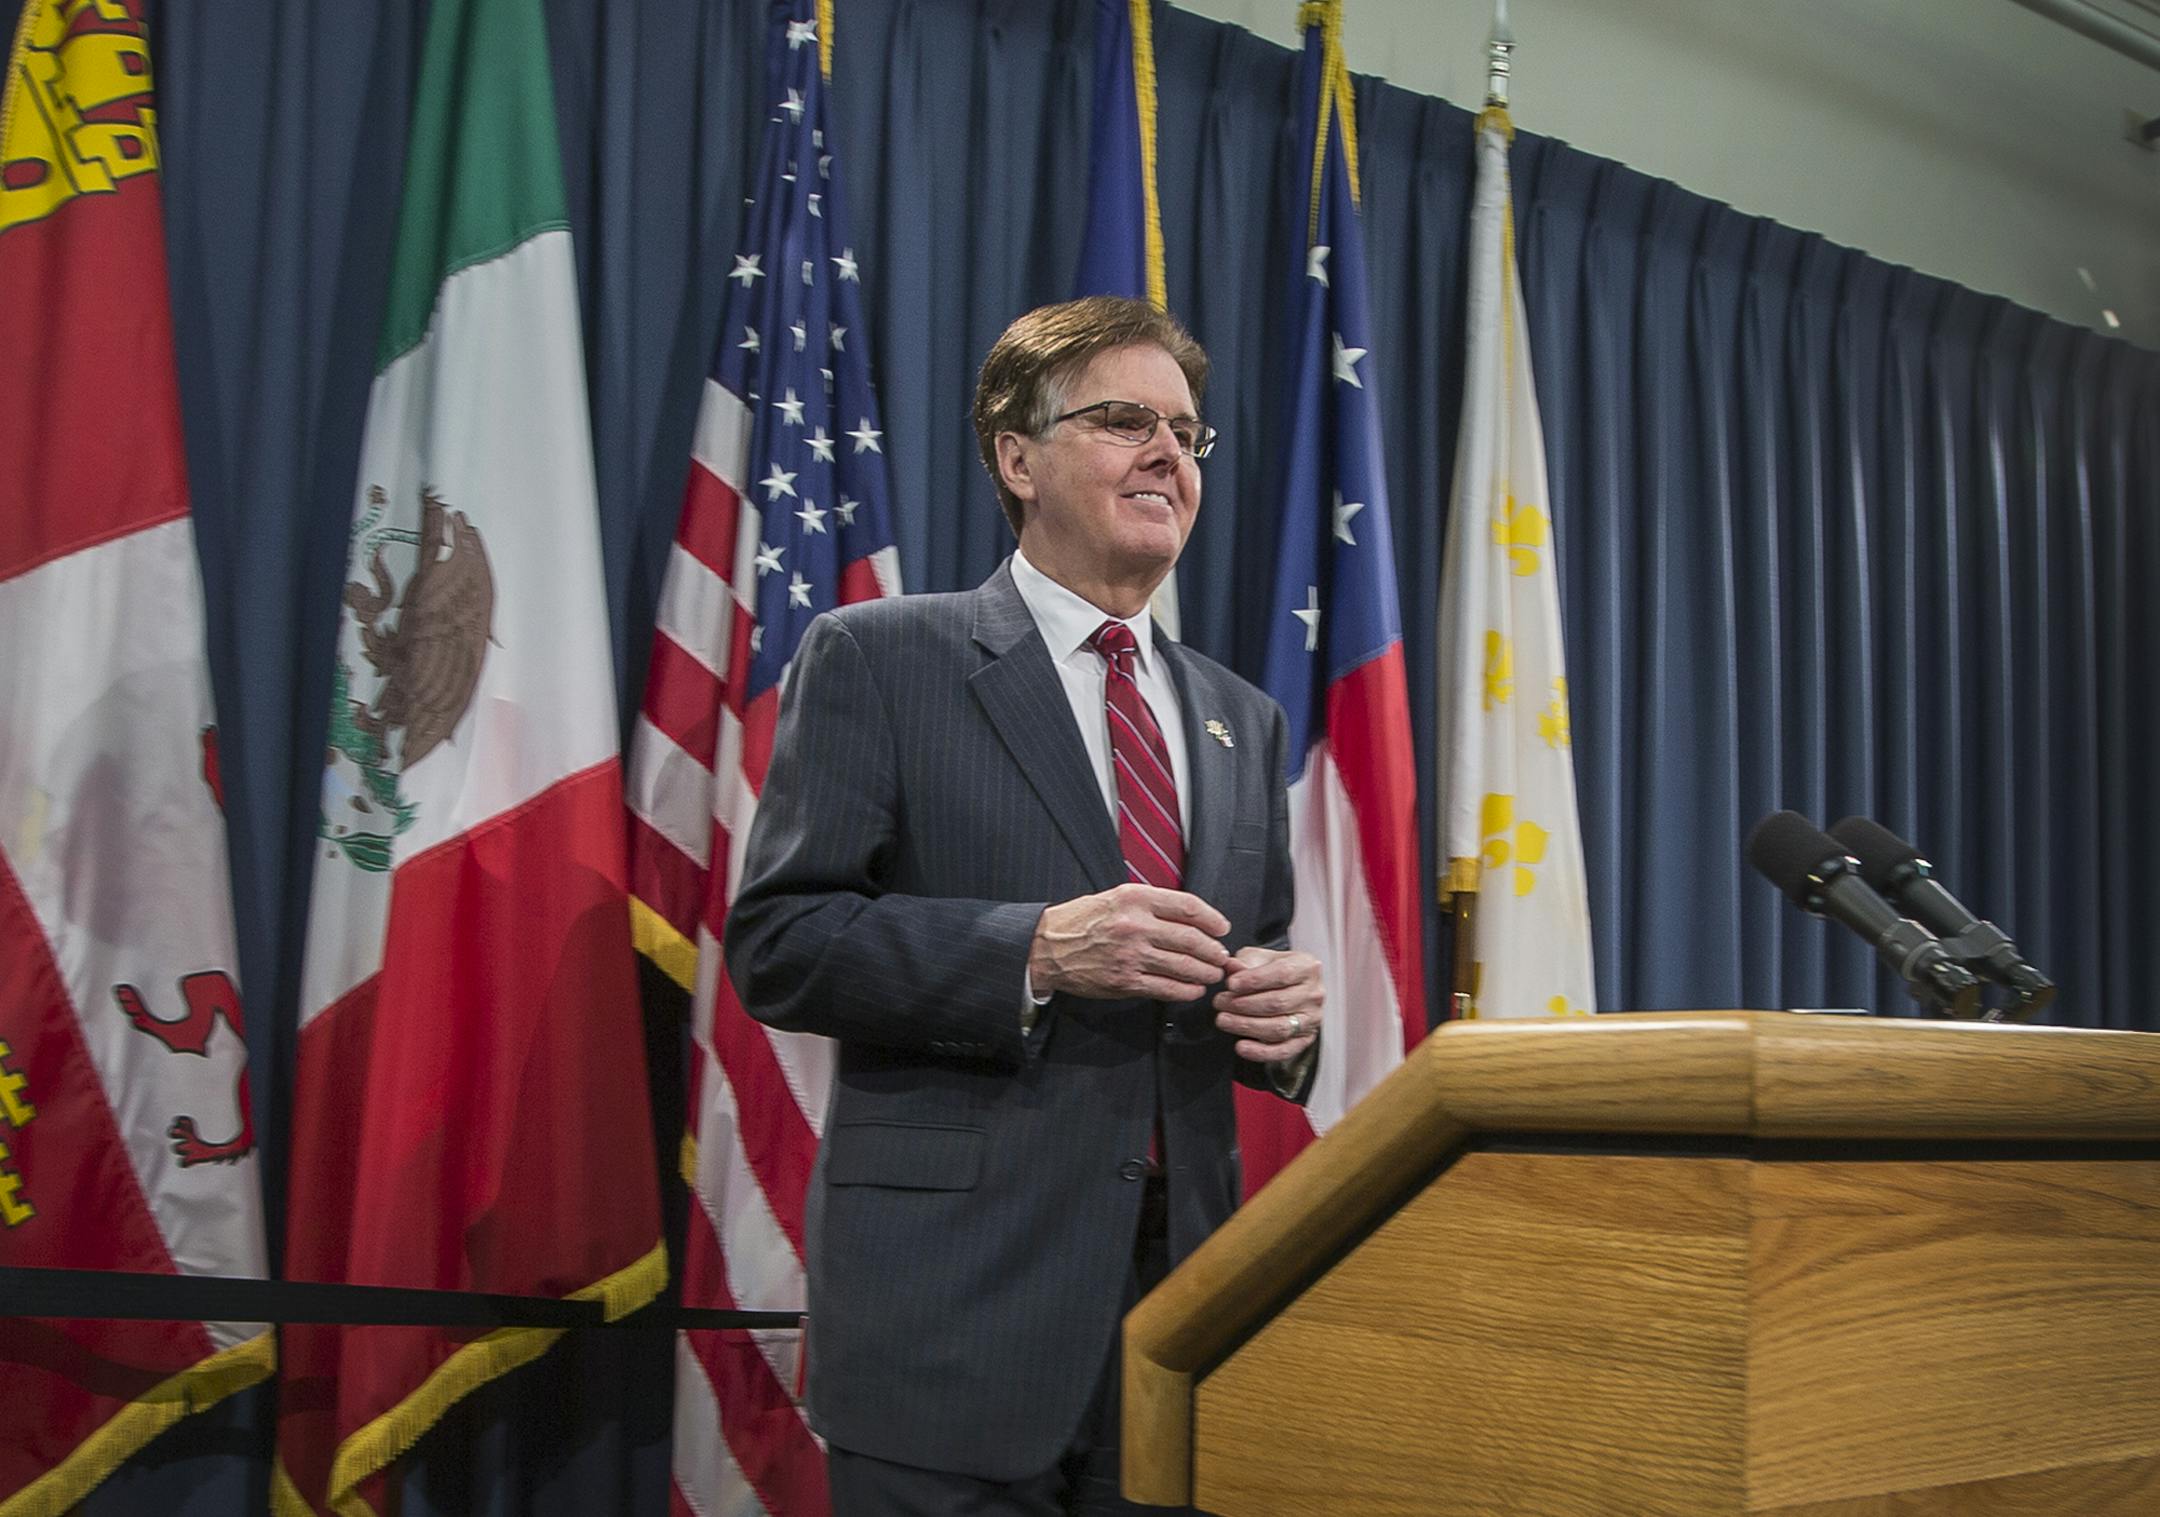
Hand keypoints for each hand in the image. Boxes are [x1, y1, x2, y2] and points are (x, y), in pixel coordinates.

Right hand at [1029, 885, 1230, 1002]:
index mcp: (1135, 899)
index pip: (1187, 906)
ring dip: (1205, 973)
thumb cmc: (1084, 920)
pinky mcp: (1125, 981)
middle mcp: (1135, 926)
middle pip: (1191, 939)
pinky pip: (1167, 988)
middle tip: (1222, 956)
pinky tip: (1194, 990)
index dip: (1212, 918)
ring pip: (1184, 966)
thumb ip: (1152, 904)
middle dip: (1214, 951)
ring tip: (1212, 974)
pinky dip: (1186, 991)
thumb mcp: (1117, 897)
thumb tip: (1191, 917)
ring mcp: (1131, 956)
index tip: (1222, 928)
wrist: (1048, 947)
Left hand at [1214, 945, 1321, 1063]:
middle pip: (1278, 1003)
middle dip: (1244, 1004)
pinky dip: (1261, 1052)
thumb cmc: (1273, 970)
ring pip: (1279, 1028)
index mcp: (1307, 967)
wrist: (1290, 987)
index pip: (1282, 973)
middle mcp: (1313, 994)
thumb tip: (1231, 967)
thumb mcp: (1259, 958)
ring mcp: (1312, 1019)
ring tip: (1223, 1020)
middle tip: (1219, 1002)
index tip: (1230, 984)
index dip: (1254, 980)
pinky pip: (1284, 1050)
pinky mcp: (1305, 1039)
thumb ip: (1245, 962)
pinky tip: (1241, 1046)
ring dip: (1247, 1026)